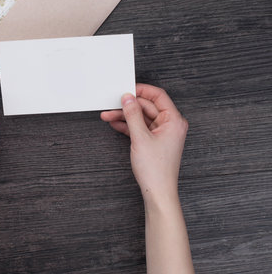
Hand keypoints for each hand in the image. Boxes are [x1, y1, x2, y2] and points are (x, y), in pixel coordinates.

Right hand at [101, 84, 193, 272]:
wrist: (157, 192)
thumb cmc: (156, 170)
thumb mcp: (140, 137)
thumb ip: (133, 115)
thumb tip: (128, 99)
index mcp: (174, 121)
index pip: (158, 96)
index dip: (141, 91)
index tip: (127, 89)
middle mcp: (170, 125)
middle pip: (147, 107)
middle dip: (128, 106)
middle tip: (112, 105)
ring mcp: (162, 134)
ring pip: (141, 117)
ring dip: (125, 116)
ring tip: (108, 115)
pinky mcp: (154, 141)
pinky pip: (140, 127)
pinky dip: (128, 125)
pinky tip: (115, 123)